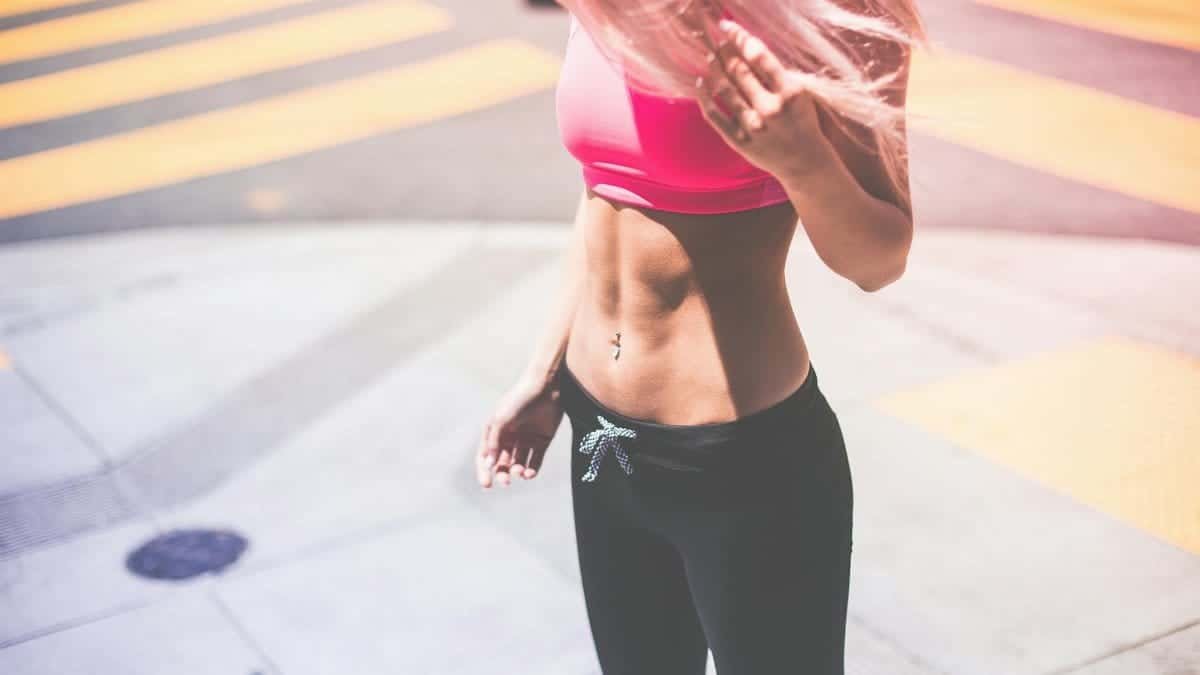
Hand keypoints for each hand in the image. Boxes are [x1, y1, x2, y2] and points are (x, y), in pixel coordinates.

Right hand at [476, 370, 564, 487]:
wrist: (545, 387)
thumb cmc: (518, 400)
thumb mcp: (501, 419)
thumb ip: (493, 442)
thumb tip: (487, 464)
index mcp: (495, 432)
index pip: (485, 456)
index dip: (484, 472)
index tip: (487, 485)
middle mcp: (509, 437)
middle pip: (502, 463)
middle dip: (502, 474)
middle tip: (505, 481)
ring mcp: (525, 440)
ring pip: (519, 464)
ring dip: (518, 471)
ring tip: (520, 471)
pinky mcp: (542, 441)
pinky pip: (535, 461)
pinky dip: (532, 470)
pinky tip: (529, 474)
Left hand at [693, 18, 835, 178]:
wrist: (805, 162)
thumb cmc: (803, 122)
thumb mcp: (801, 93)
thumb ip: (777, 73)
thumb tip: (746, 47)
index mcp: (791, 92)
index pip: (759, 56)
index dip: (740, 38)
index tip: (728, 27)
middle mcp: (771, 109)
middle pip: (739, 70)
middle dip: (725, 51)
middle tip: (718, 42)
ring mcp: (753, 127)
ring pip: (724, 89)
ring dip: (714, 69)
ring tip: (711, 58)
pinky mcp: (739, 141)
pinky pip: (714, 115)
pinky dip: (704, 97)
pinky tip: (701, 83)